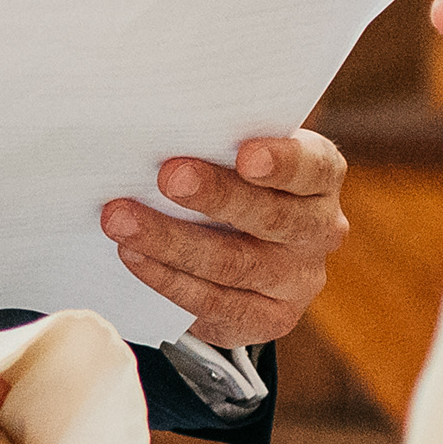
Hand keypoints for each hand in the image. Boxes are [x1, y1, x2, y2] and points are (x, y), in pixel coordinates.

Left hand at [101, 128, 347, 346]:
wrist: (245, 252)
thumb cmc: (232, 181)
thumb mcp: (237, 152)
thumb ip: (217, 139)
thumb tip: (156, 124)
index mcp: (320, 176)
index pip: (313, 166)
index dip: (282, 161)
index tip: (246, 155)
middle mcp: (319, 229)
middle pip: (272, 216)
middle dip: (216, 196)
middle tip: (168, 177)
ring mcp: (298, 280)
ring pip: (234, 263)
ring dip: (171, 240)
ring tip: (122, 220)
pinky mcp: (269, 319)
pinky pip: (214, 304)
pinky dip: (167, 279)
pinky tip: (133, 256)